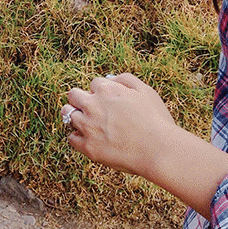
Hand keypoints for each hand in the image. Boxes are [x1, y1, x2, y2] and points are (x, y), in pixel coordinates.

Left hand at [62, 73, 177, 177]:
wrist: (159, 150)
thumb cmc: (156, 120)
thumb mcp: (146, 91)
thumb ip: (126, 79)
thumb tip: (108, 78)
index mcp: (105, 89)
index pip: (93, 84)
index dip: (101, 92)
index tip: (108, 102)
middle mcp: (92, 105)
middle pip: (73, 95)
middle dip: (80, 99)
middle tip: (92, 110)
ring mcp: (88, 126)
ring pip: (67, 114)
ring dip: (75, 116)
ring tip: (88, 124)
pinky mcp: (87, 146)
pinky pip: (71, 138)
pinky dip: (78, 138)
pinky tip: (90, 140)